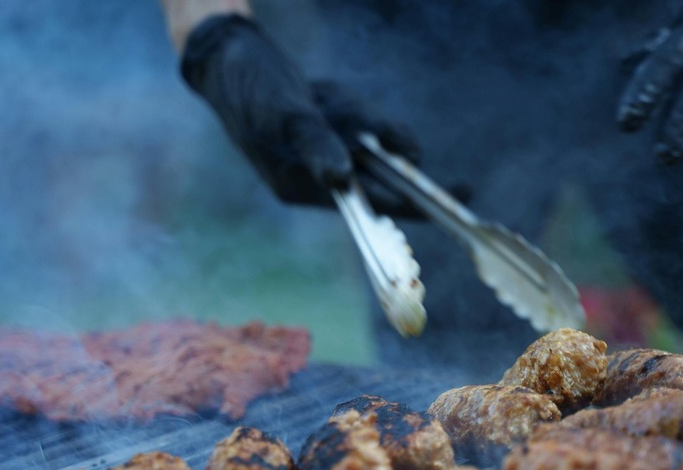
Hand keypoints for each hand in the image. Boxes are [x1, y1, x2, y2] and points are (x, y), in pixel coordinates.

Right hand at [180, 14, 421, 213]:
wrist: (227, 54)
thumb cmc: (250, 83)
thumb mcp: (283, 111)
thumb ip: (314, 143)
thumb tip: (342, 177)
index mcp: (298, 186)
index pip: (370, 203)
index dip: (413, 201)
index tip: (456, 198)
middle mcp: (312, 179)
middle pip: (377, 169)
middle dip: (376, 135)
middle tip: (348, 110)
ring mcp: (319, 157)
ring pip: (371, 142)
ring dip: (357, 113)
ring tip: (323, 96)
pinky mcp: (322, 136)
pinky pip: (357, 124)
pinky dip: (350, 106)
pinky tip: (322, 94)